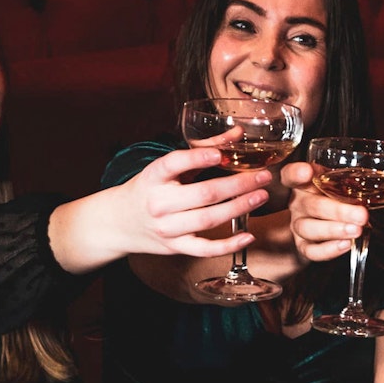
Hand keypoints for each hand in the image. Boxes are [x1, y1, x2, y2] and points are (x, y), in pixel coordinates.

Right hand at [116, 147, 273, 256]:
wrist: (120, 221)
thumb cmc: (150, 188)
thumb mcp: (168, 167)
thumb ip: (202, 149)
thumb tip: (238, 133)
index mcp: (153, 177)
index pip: (172, 164)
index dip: (196, 158)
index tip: (219, 154)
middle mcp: (159, 203)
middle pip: (203, 194)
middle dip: (238, 185)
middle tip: (263, 177)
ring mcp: (167, 228)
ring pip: (208, 219)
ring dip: (239, 208)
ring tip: (262, 196)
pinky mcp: (175, 247)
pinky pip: (205, 249)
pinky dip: (228, 245)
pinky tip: (248, 236)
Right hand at [281, 162, 364, 261]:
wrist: (321, 226)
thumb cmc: (334, 199)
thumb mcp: (338, 186)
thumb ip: (346, 184)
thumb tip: (371, 188)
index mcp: (304, 184)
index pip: (290, 175)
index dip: (296, 174)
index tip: (307, 171)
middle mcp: (297, 203)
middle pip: (311, 205)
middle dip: (338, 211)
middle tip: (361, 215)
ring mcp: (298, 225)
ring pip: (309, 229)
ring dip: (334, 230)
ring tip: (356, 230)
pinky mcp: (302, 246)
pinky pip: (312, 251)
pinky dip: (329, 249)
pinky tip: (346, 244)